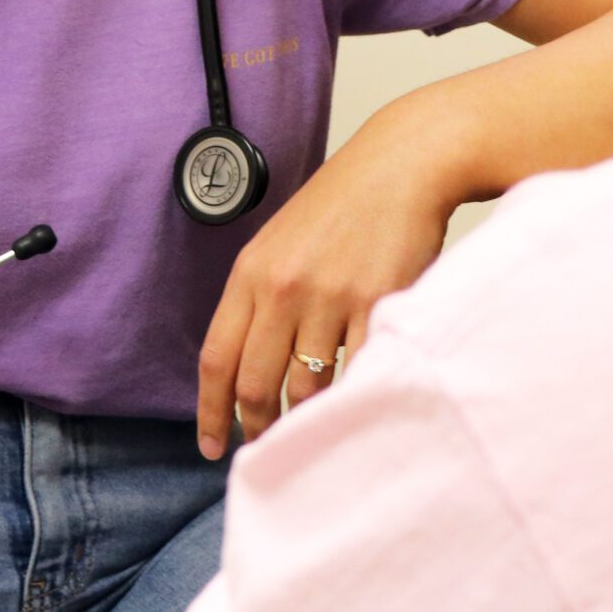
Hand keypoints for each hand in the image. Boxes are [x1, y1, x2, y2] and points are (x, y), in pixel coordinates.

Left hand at [194, 98, 465, 458]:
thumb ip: (261, 298)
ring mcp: (329, 298)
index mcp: (251, 273)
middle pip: (256, 385)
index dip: (210, 413)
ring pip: (307, 389)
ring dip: (308, 419)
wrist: (402, 164)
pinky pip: (357, 372)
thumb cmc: (344, 204)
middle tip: (269, 447)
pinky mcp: (376, 304)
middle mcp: (283, 289)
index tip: (215, 447)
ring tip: (314, 428)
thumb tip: (249, 368)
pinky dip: (354, 397)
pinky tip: (355, 404)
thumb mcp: (280, 242)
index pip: (216, 359)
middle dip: (260, 427)